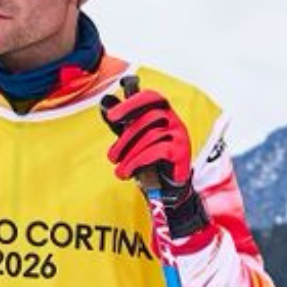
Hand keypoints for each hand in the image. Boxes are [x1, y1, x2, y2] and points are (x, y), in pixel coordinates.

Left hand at [99, 80, 212, 243]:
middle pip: (148, 118)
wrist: (168, 188)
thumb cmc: (151, 161)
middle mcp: (174, 121)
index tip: (111, 116)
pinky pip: (157, 151)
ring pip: (151, 136)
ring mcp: (180, 135)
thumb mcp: (134, 139)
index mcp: (163, 113)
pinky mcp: (181, 152)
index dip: (130, 104)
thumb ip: (123, 122)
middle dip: (125, 139)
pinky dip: (138, 162)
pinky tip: (129, 172)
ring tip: (120, 171)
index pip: (150, 97)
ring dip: (130, 156)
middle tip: (112, 157)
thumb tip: (105, 102)